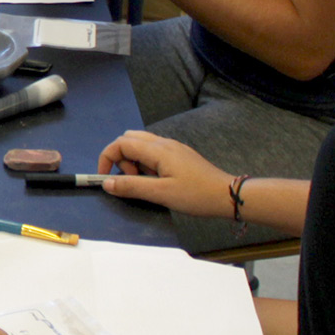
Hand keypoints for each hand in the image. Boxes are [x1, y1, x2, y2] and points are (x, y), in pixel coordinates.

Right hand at [96, 130, 235, 218]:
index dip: (107, 158)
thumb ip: (132, 187)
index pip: (121, 143)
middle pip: (129, 138)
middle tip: (130, 179)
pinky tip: (157, 180)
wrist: (229, 195)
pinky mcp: (180, 155)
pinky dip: (146, 162)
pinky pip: (154, 151)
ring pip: (141, 144)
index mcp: (157, 150)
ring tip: (144, 182)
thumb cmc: (196, 195)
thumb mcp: (161, 194)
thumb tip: (107, 183)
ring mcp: (173, 147)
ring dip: (133, 160)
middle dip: (120, 157)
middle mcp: (164, 143)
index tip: (105, 177)